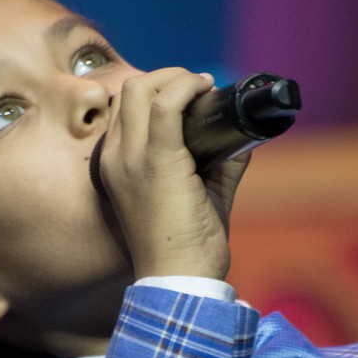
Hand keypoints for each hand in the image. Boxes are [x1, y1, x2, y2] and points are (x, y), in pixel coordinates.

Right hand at [95, 68, 249, 280]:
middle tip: (201, 88)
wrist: (179, 281)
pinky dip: (187, 87)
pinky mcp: (157, 162)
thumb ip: (216, 162)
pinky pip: (166, 104)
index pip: (125, 108)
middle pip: (130, 89)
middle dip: (168, 76)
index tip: (192, 96)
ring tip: (204, 88)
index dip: (158, 91)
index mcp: (116, 165)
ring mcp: (132, 158)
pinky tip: (207, 90)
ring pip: (142, 88)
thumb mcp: (199, 194)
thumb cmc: (186, 246)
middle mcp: (116, 157)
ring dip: (177, 78)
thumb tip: (241, 136)